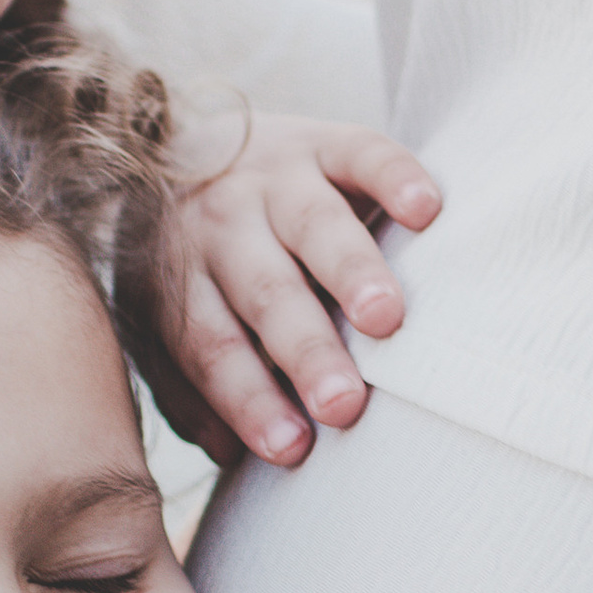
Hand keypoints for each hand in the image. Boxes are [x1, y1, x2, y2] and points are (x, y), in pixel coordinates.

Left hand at [142, 106, 441, 468]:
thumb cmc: (191, 263)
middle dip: (305, 350)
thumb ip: (191, 388)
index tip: (292, 449)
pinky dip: (395, 177)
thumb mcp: (166, 320)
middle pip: (265, 293)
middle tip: (344, 403)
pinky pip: (362, 152)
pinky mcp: (323, 139)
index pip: (212, 347)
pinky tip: (426, 211)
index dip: (249, 399)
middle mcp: (223, 225)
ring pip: (313, 224)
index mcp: (182, 279)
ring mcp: (273, 177)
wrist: (179, 141)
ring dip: (351, 271)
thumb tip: (230, 453)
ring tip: (387, 318)